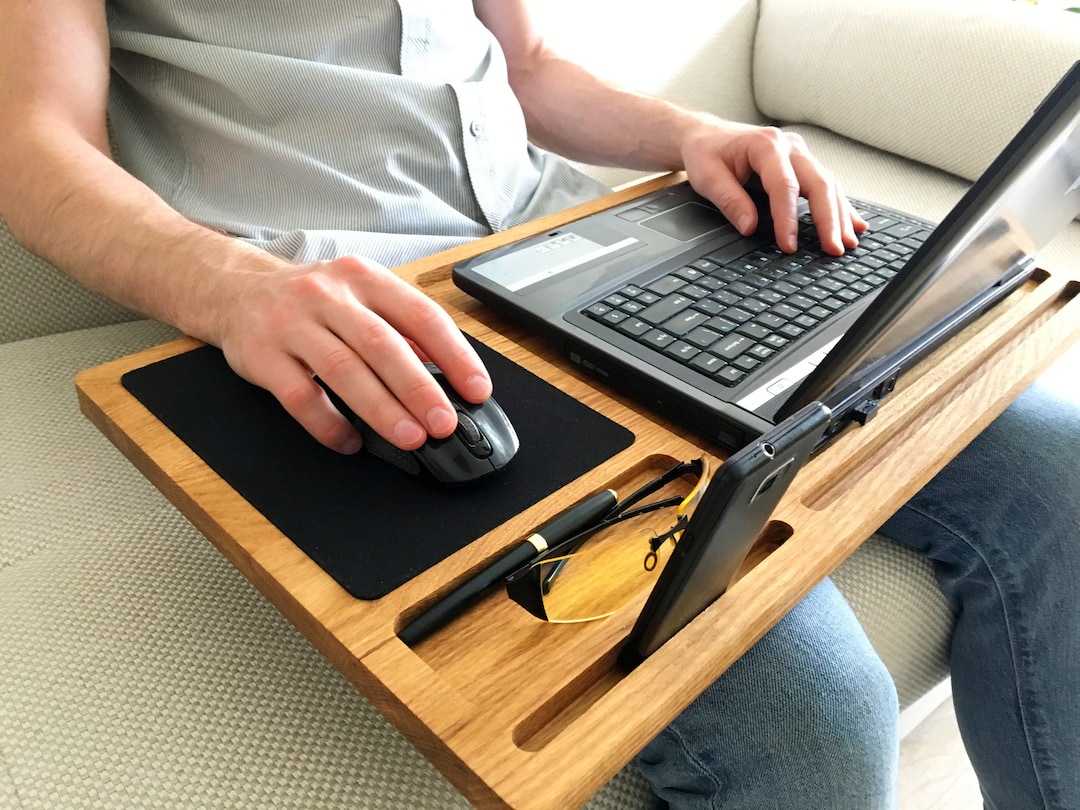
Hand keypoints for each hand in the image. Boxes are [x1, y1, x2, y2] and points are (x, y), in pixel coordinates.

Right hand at [216, 254, 491, 453]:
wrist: (235, 290)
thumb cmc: (311, 300)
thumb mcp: (359, 295)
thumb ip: (400, 328)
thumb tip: (447, 374)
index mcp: (364, 279)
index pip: (420, 315)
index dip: (454, 354)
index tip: (476, 390)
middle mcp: (328, 296)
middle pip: (381, 344)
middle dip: (418, 388)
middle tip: (444, 423)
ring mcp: (292, 324)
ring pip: (343, 370)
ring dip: (381, 409)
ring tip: (409, 437)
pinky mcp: (262, 355)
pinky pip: (299, 396)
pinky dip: (329, 424)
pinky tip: (350, 441)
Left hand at [678, 116, 865, 254]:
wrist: (708, 136)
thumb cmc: (707, 153)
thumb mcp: (707, 177)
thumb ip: (729, 201)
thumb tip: (750, 228)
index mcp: (766, 145)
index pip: (784, 185)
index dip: (787, 218)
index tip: (788, 246)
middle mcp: (790, 147)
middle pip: (818, 183)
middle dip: (829, 219)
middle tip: (834, 249)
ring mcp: (801, 155)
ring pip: (828, 185)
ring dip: (840, 216)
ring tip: (848, 243)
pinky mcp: (804, 165)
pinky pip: (827, 187)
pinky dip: (841, 207)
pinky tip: (855, 225)